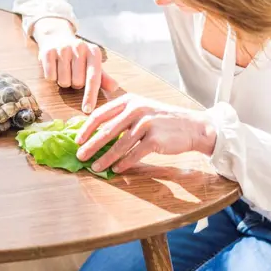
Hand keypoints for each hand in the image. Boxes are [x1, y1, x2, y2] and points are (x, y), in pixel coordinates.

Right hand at [36, 32, 118, 112]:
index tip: (87, 110)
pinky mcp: (48, 52)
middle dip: (75, 83)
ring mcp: (63, 49)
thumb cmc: (78, 56)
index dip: (90, 96)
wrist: (57, 37)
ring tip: (63, 70)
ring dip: (63, 81)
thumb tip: (114, 87)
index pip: (93, 78)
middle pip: (77, 82)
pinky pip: (50, 77)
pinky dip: (52, 77)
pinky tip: (54, 67)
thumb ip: (102, 77)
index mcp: (94, 52)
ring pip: (63, 81)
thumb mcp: (92, 64)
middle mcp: (80, 47)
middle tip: (73, 73)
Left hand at [75, 93, 216, 172]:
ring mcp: (146, 124)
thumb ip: (121, 116)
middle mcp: (136, 109)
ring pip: (119, 145)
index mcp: (129, 101)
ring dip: (105, 159)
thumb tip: (95, 132)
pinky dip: (123, 163)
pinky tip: (116, 169)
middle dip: (91, 146)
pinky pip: (134, 154)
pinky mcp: (155, 139)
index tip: (78, 140)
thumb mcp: (141, 109)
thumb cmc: (162, 120)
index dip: (87, 129)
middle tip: (80, 156)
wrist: (193, 126)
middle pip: (107, 131)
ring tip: (95, 167)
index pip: (100, 114)